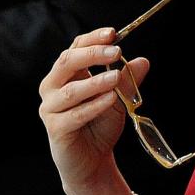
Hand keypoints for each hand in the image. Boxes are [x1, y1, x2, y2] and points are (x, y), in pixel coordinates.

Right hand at [38, 28, 148, 191]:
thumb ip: (127, 81)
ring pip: (72, 90)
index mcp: (66, 74)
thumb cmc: (100, 125)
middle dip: (92, 54)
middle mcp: (53, 87)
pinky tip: (111, 100)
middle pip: (67, 62)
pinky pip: (76, 114)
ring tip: (116, 77)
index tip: (114, 33)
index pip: (75, 48)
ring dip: (96, 82)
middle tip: (116, 52)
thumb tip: (143, 61)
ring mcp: (51, 108)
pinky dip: (95, 106)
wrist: (92, 161)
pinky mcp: (55, 128)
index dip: (93, 39)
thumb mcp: (119, 99)